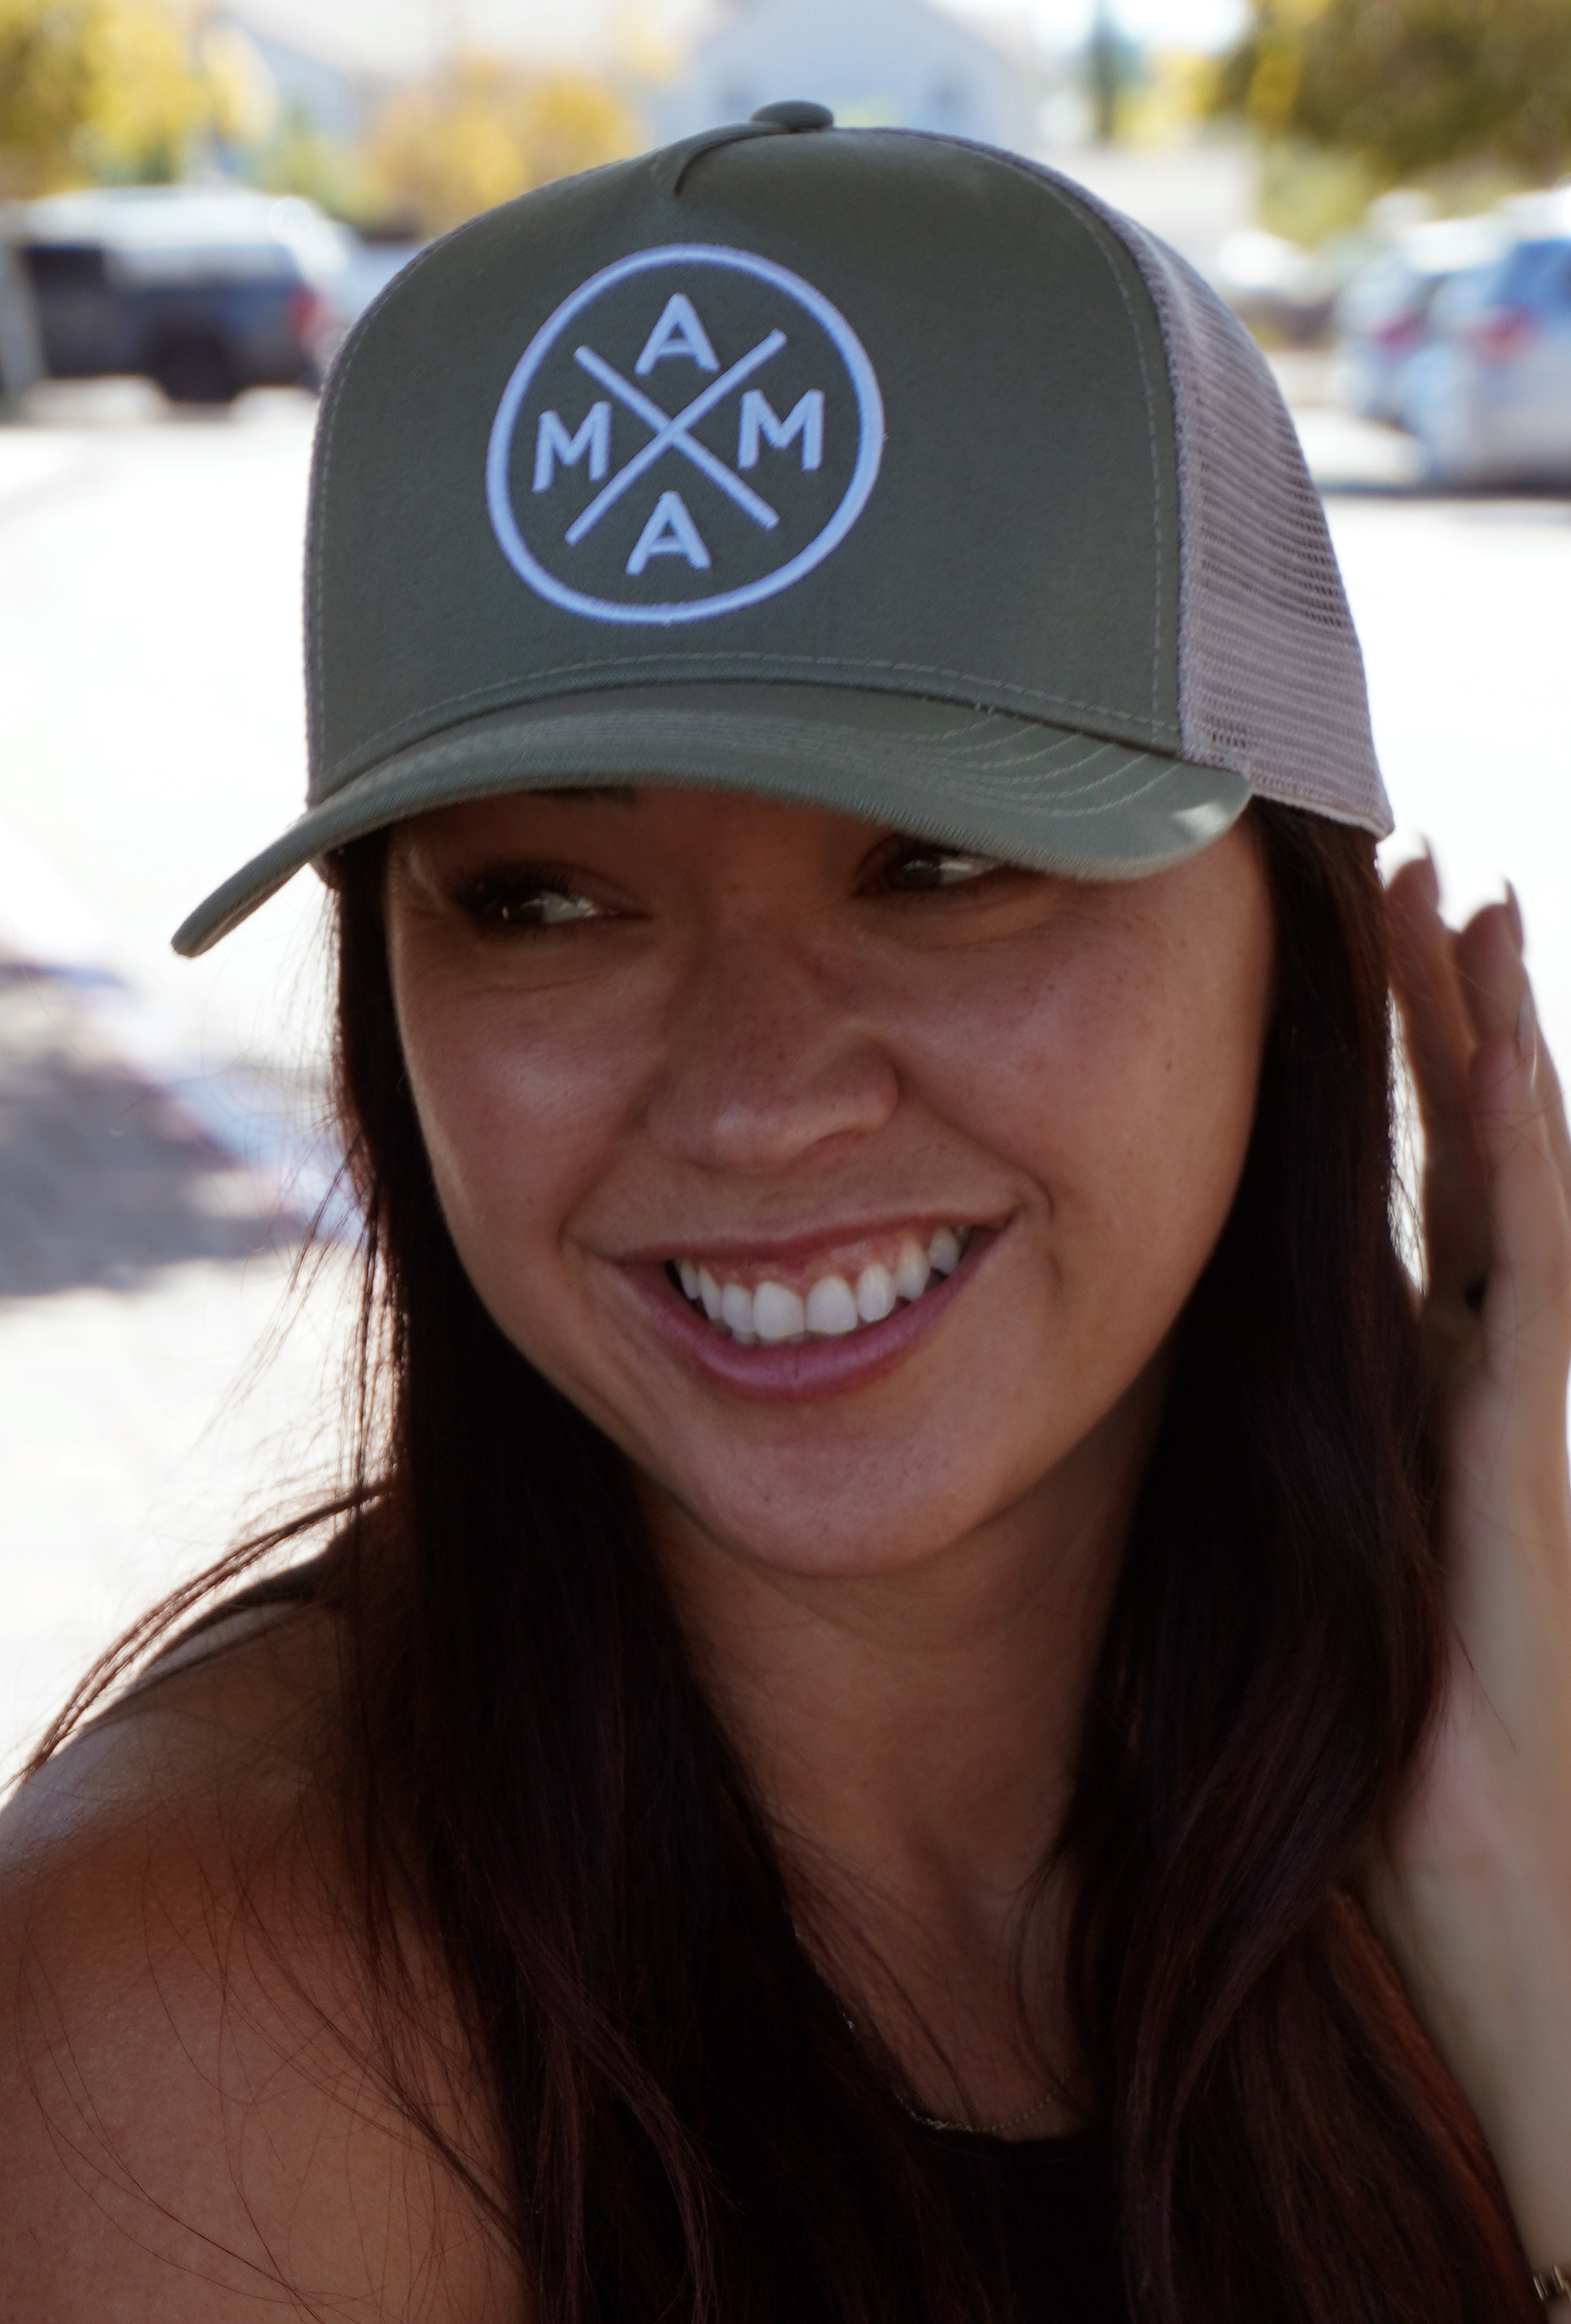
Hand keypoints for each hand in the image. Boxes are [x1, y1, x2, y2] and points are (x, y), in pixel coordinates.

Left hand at [1367, 851, 1570, 2272]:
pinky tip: (1510, 1035)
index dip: (1404, 1072)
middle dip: (1445, 1008)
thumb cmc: (1395, 1747)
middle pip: (1466, 1146)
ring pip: (1512, 1164)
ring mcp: (1529, 1383)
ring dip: (1492, 1027)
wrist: (1487, 1870)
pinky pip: (1532, 1245)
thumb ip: (1307, 1461)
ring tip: (1470, 898)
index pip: (1422, 1189)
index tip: (1366, 962)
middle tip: (1420, 877)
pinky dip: (1526, 1136)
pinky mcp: (1536, 1420)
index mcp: (1436, 1385)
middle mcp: (1492, 1362)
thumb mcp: (1327, 1556)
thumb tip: (1210, 1401)